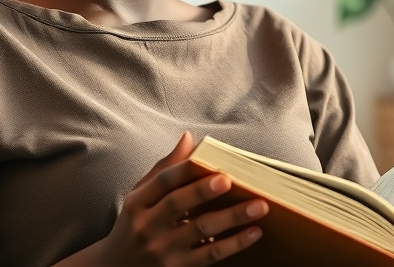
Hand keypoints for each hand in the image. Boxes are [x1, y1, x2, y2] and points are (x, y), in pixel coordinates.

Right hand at [92, 132, 268, 266]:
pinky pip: (209, 255)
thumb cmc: (134, 226)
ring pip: (199, 229)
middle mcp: (147, 226)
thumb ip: (165, 169)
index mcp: (137, 203)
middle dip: (205, 190)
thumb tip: (189, 138)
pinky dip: (234, 244)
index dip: (186, 168)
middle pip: (179, 204)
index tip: (212, 160)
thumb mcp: (140, 197)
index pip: (162, 181)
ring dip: (231, 217)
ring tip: (259, 206)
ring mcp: (161, 250)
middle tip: (232, 179)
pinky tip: (253, 232)